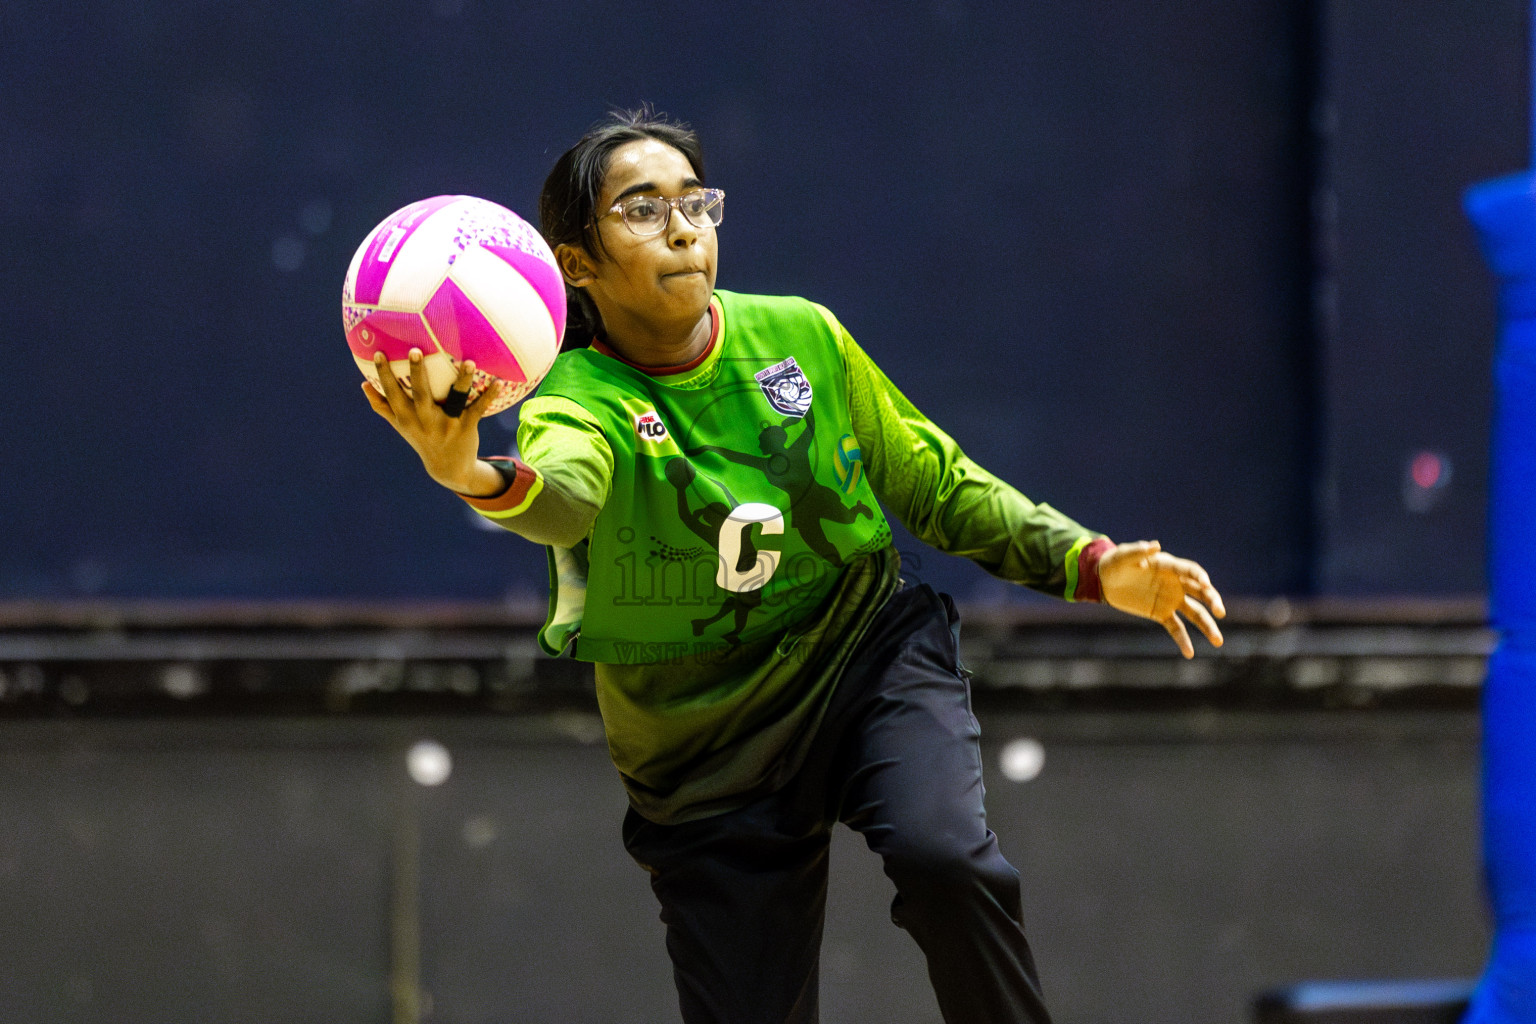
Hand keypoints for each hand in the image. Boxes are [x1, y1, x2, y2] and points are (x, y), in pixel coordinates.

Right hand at [361, 348, 504, 495]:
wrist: (448, 469)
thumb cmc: (421, 438)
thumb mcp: (400, 426)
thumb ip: (382, 406)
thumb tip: (364, 384)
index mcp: (407, 418)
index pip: (392, 394)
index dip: (384, 375)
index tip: (378, 353)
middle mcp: (425, 420)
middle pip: (419, 394)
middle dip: (416, 373)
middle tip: (415, 350)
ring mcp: (447, 424)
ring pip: (455, 399)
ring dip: (463, 381)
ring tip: (468, 362)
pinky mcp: (466, 427)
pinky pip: (478, 409)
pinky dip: (489, 397)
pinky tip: (498, 382)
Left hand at [1098, 540, 1225, 657]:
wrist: (1105, 580)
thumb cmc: (1115, 562)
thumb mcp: (1123, 556)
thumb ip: (1138, 551)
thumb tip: (1155, 545)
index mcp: (1169, 566)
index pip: (1190, 571)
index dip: (1199, 576)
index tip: (1205, 584)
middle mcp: (1176, 583)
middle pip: (1201, 592)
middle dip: (1212, 601)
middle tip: (1220, 612)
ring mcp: (1170, 600)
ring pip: (1194, 613)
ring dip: (1207, 626)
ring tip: (1218, 641)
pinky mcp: (1161, 614)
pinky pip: (1176, 628)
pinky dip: (1183, 640)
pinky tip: (1190, 653)